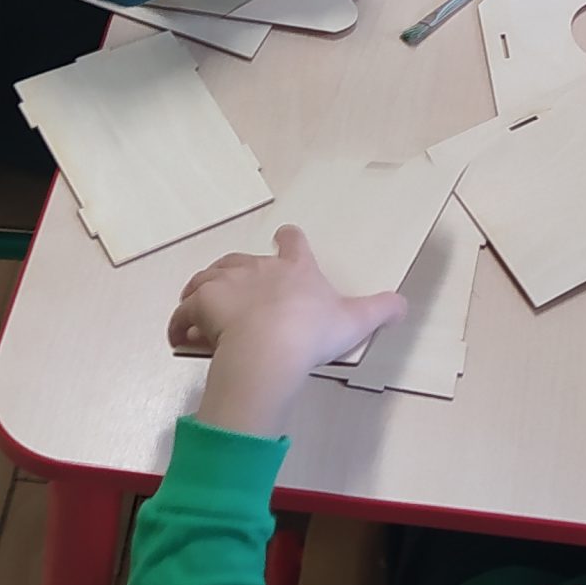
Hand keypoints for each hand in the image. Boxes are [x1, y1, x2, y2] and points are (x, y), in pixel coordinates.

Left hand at [173, 227, 406, 435]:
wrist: (270, 346)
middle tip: (231, 291)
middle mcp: (259, 268)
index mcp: (295, 268)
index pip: (291, 242)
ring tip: (197, 313)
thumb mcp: (356, 321)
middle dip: (235, 271)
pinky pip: (185, 310)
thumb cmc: (313, 332)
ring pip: (207, 278)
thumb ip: (381, 310)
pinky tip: (181, 335)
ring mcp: (227, 282)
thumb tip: (405, 304)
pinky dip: (180, 321)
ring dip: (201, 292)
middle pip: (240, 259)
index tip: (283, 238)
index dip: (287, 240)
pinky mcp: (202, 302)